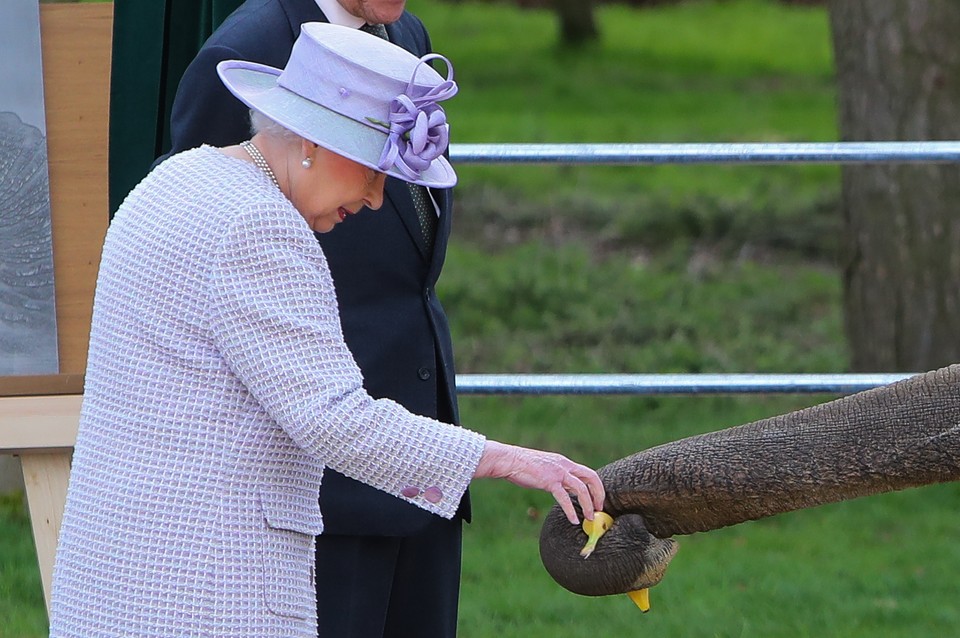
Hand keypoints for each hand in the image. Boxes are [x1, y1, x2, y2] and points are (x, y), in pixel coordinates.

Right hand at [474, 440, 604, 524]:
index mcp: (564, 462)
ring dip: (588, 505)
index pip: (588, 472)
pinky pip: (564, 498)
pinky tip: (573, 520)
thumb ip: (557, 476)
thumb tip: (565, 489)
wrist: (509, 460)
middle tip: (599, 509)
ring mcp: (557, 472)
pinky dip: (571, 511)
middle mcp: (564, 465)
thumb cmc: (523, 466)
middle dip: (598, 494)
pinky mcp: (549, 481)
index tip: (597, 500)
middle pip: (591, 477)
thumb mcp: (546, 468)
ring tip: (590, 518)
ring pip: (581, 489)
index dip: (596, 487)